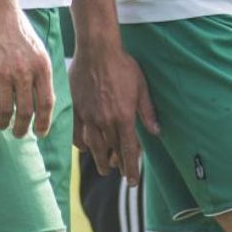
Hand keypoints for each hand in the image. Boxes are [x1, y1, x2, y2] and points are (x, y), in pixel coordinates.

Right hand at [0, 5, 55, 137]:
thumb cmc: (17, 32)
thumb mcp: (38, 51)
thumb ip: (41, 75)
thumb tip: (45, 104)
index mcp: (41, 66)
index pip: (46, 103)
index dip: (44, 123)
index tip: (40, 133)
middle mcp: (24, 71)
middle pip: (26, 111)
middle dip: (22, 129)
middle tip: (19, 134)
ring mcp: (3, 71)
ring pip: (5, 110)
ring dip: (4, 124)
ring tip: (2, 126)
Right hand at [69, 41, 158, 183]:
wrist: (97, 51)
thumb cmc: (122, 65)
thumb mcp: (141, 86)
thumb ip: (147, 111)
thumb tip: (156, 131)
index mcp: (124, 117)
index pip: (128, 150)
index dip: (130, 168)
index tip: (132, 181)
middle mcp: (105, 121)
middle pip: (111, 151)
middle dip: (116, 166)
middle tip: (118, 173)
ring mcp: (88, 116)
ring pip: (93, 146)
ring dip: (99, 159)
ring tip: (103, 167)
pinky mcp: (76, 109)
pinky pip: (77, 133)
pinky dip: (81, 144)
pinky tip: (85, 148)